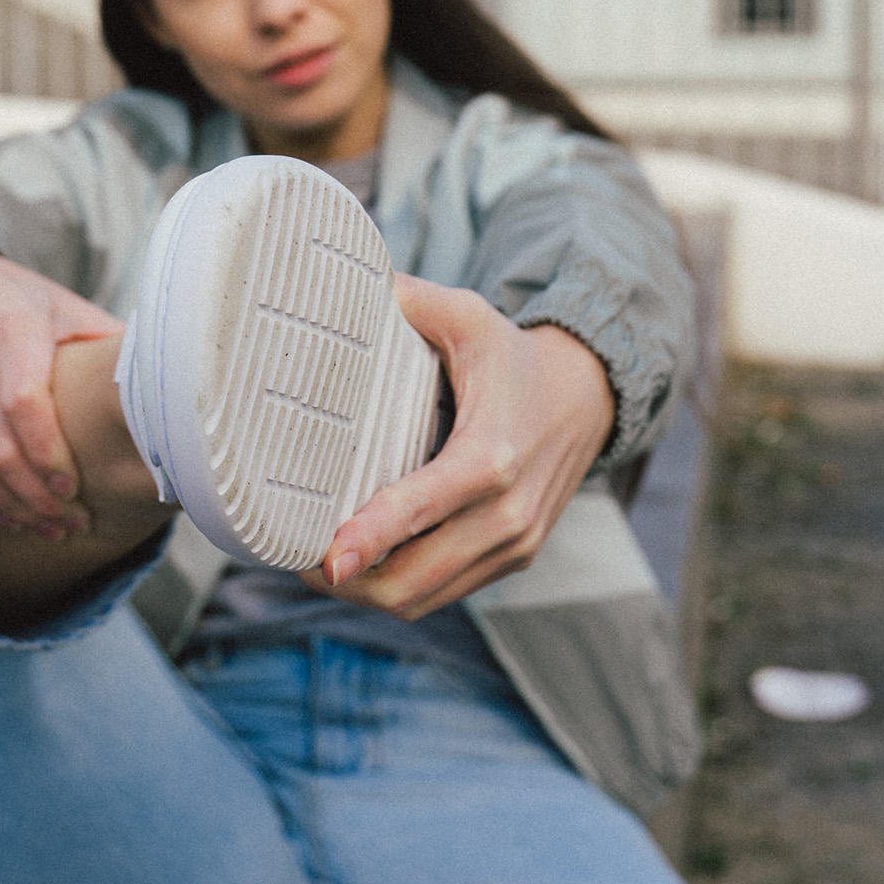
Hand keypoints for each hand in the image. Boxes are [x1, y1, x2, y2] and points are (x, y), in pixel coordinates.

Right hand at [0, 232, 121, 532]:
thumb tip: (168, 390)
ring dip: (10, 506)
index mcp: (13, 325)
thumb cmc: (16, 298)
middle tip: (72, 524)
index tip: (76, 490)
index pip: (25, 404)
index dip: (50, 456)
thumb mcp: (63, 306)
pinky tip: (11, 512)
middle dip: (37, 498)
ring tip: (48, 529)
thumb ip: (105, 344)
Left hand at [300, 274, 614, 619]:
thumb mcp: (468, 317)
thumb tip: (345, 285)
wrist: (588, 397)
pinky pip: (444, 595)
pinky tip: (363, 565)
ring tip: (318, 564)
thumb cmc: (513, 357)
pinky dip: (398, 590)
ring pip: (423, 598)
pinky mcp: (514, 559)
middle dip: (348, 580)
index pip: (422, 507)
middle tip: (294, 553)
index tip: (327, 558)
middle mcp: (509, 512)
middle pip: (414, 577)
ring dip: (366, 592)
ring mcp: (515, 544)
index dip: (370, 539)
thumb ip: (410, 301)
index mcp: (493, 453)